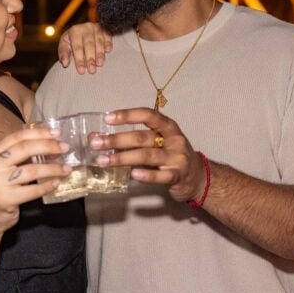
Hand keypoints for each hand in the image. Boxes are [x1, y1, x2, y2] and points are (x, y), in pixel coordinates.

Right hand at [0, 127, 71, 234]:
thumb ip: (22, 156)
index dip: (39, 132)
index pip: (18, 136)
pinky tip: (56, 183)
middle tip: (65, 148)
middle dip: (48, 146)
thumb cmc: (0, 188)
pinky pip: (31, 190)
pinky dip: (46, 186)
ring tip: (66, 168)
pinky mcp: (5, 198)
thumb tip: (51, 145)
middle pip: (25, 149)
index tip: (56, 133)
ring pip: (31, 170)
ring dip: (52, 168)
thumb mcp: (5, 167)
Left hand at [58, 22, 112, 73]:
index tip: (81, 71)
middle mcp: (86, 27)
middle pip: (89, 44)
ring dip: (100, 53)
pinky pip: (108, 36)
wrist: (82, 30)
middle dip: (90, 58)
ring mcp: (96, 27)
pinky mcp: (105, 29)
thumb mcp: (64, 45)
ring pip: (99, 41)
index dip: (79, 59)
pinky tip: (108, 51)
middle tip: (92, 70)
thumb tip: (65, 64)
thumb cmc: (72, 40)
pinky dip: (108, 43)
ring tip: (100, 64)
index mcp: (74, 31)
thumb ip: (63, 54)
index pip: (77, 47)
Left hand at [89, 108, 206, 203]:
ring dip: (123, 158)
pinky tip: (133, 175)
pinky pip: (161, 176)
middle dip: (116, 139)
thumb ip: (134, 141)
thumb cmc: (171, 156)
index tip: (108, 118)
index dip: (128, 115)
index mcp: (168, 127)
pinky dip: (146, 175)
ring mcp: (177, 158)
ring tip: (103, 161)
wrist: (197, 177)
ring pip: (147, 156)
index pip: (148, 115)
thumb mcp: (158, 143)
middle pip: (142, 137)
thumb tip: (100, 138)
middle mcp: (173, 140)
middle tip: (95, 143)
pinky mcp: (178, 176)